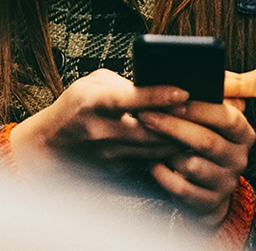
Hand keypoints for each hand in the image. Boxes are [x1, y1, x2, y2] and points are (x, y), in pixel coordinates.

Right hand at [10, 68, 187, 168]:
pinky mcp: (117, 170)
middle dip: (179, 121)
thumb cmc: (74, 108)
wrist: (49, 146)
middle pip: (149, 129)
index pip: (130, 99)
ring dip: (179, 139)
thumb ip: (124, 84)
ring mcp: (109, 155)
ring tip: (201, 127)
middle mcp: (101, 131)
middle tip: (205, 111)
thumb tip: (158, 86)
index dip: (159, 95)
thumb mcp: (92, 84)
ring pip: (154, 149)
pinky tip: (185, 145)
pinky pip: (150, 162)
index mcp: (93, 103)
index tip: (184, 91)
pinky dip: (168, 153)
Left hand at [134, 99, 255, 227]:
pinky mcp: (208, 201)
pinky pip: (181, 188)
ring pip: (193, 165)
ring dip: (168, 153)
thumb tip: (186, 78)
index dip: (198, 109)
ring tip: (150, 142)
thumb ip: (208, 103)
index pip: (226, 117)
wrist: (209, 190)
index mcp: (243, 133)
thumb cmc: (205, 146)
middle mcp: (238, 158)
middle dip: (173, 126)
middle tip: (147, 115)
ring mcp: (225, 182)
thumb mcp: (213, 124)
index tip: (170, 100)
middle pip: (206, 141)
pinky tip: (153, 164)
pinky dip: (163, 175)